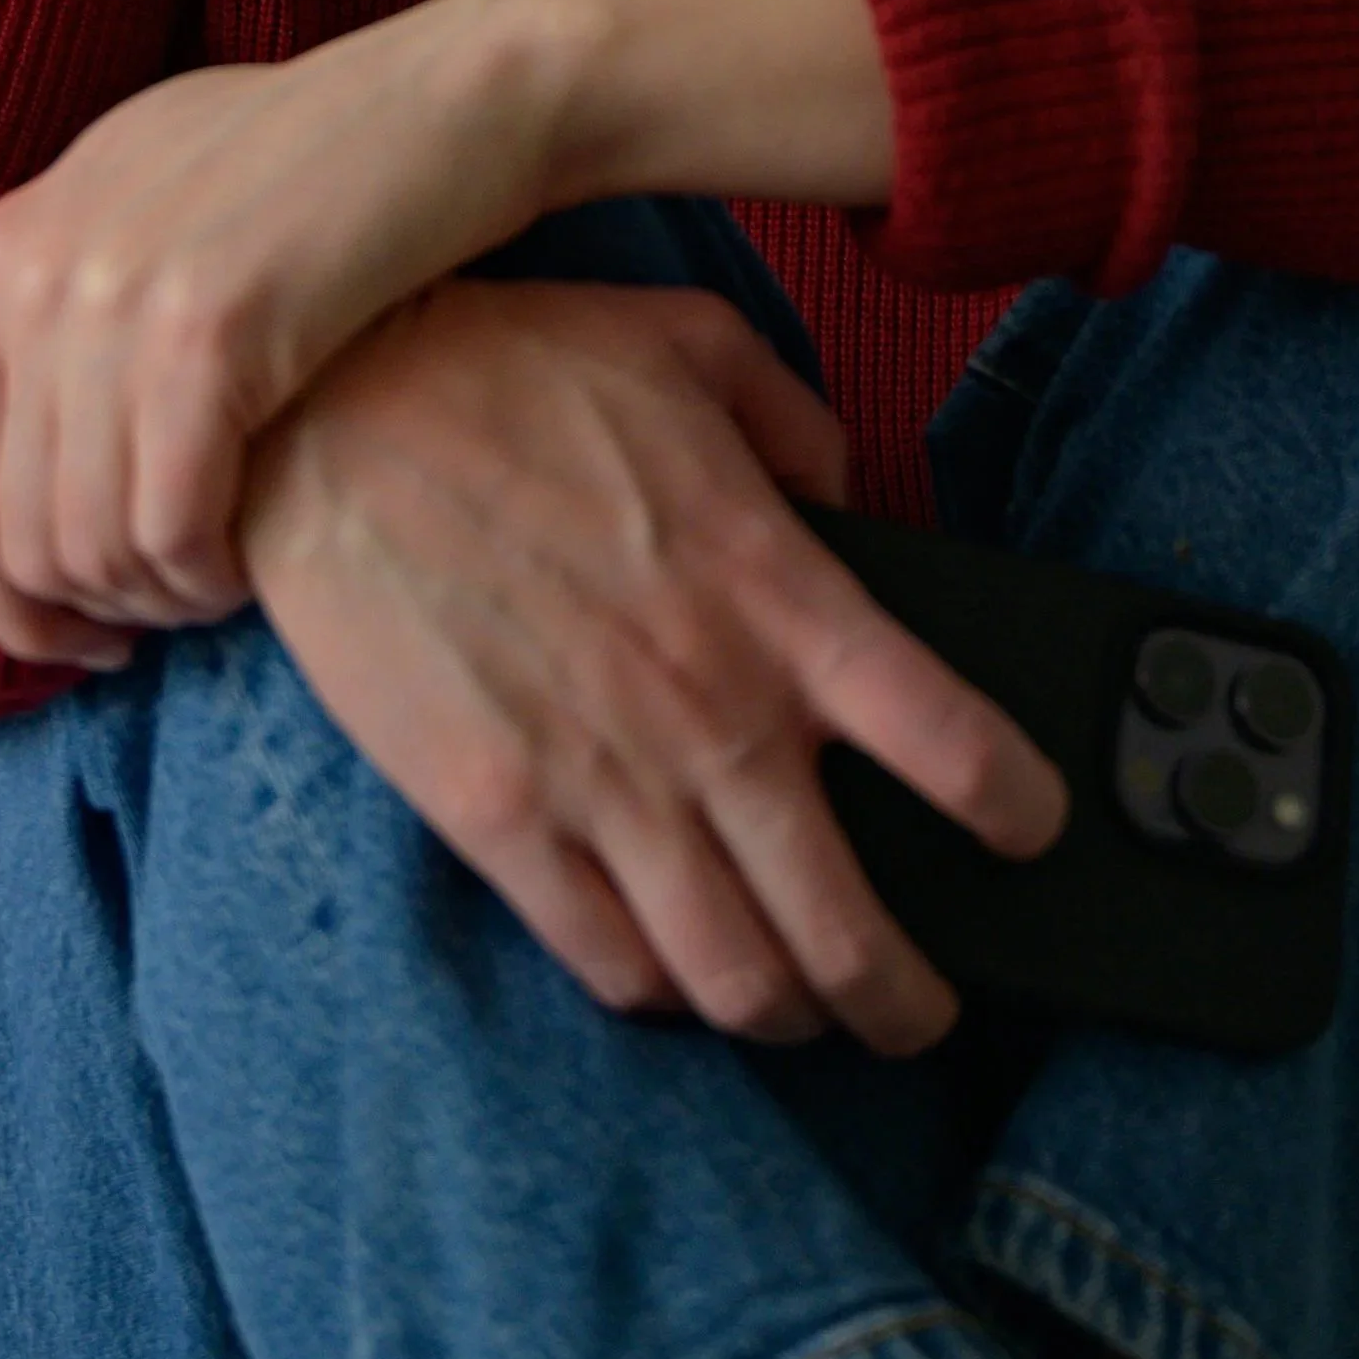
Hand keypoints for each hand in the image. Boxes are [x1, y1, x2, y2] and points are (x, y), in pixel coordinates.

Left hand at [0, 0, 893, 676]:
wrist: (449, 96)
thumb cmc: (313, 147)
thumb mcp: (136, 173)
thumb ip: (34, 271)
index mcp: (1, 250)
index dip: (8, 594)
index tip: (83, 624)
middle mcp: (32, 275)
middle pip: (2, 532)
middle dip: (73, 615)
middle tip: (151, 628)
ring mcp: (110, 301)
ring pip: (83, 545)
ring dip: (151, 601)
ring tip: (213, 590)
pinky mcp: (204, 335)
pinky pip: (168, 527)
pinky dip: (202, 578)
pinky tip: (245, 570)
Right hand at [236, 276, 1069, 1057]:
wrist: (327, 411)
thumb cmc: (508, 363)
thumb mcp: (692, 342)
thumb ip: (800, 423)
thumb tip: (848, 495)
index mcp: (778, 589)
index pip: (952, 743)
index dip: (1020, 809)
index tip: (1031, 831)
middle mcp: (713, 710)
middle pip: (851, 926)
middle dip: (906, 1000)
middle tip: (921, 1013)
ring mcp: (605, 781)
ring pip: (736, 977)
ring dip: (786, 1016)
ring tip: (798, 1011)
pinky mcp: (501, 822)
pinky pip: (607, 961)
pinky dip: (656, 992)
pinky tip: (669, 973)